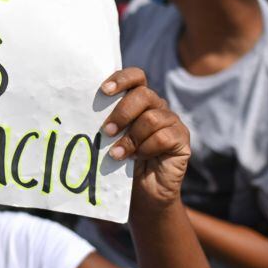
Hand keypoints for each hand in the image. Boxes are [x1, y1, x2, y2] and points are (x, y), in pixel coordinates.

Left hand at [98, 68, 189, 210]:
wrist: (144, 191)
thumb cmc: (123, 160)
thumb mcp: (113, 138)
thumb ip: (108, 122)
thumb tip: (86, 113)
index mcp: (139, 100)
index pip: (135, 76)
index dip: (121, 79)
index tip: (103, 90)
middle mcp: (157, 106)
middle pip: (143, 95)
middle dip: (122, 113)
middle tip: (106, 131)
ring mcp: (172, 121)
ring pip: (151, 118)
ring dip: (130, 138)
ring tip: (117, 154)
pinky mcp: (182, 138)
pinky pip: (163, 137)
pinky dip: (146, 148)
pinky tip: (138, 157)